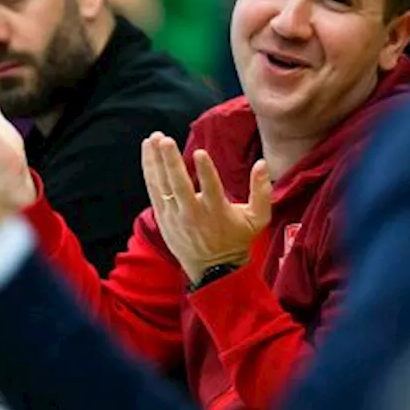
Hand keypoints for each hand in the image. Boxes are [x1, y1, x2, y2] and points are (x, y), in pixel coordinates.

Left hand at [142, 132, 272, 282]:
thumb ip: (261, 191)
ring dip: (155, 161)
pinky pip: (154, 191)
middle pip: (179, 185)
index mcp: (217, 212)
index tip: (200, 152)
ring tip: (151, 139)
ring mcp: (175, 216)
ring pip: (162, 186)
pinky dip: (149, 171)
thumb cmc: (236, 239)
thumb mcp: (257, 219)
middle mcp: (193, 214)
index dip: (205, 171)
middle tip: (165, 140)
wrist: (213, 270)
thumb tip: (262, 163)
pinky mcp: (163, 218)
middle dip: (170, 162)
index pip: (211, 189)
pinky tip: (147, 153)